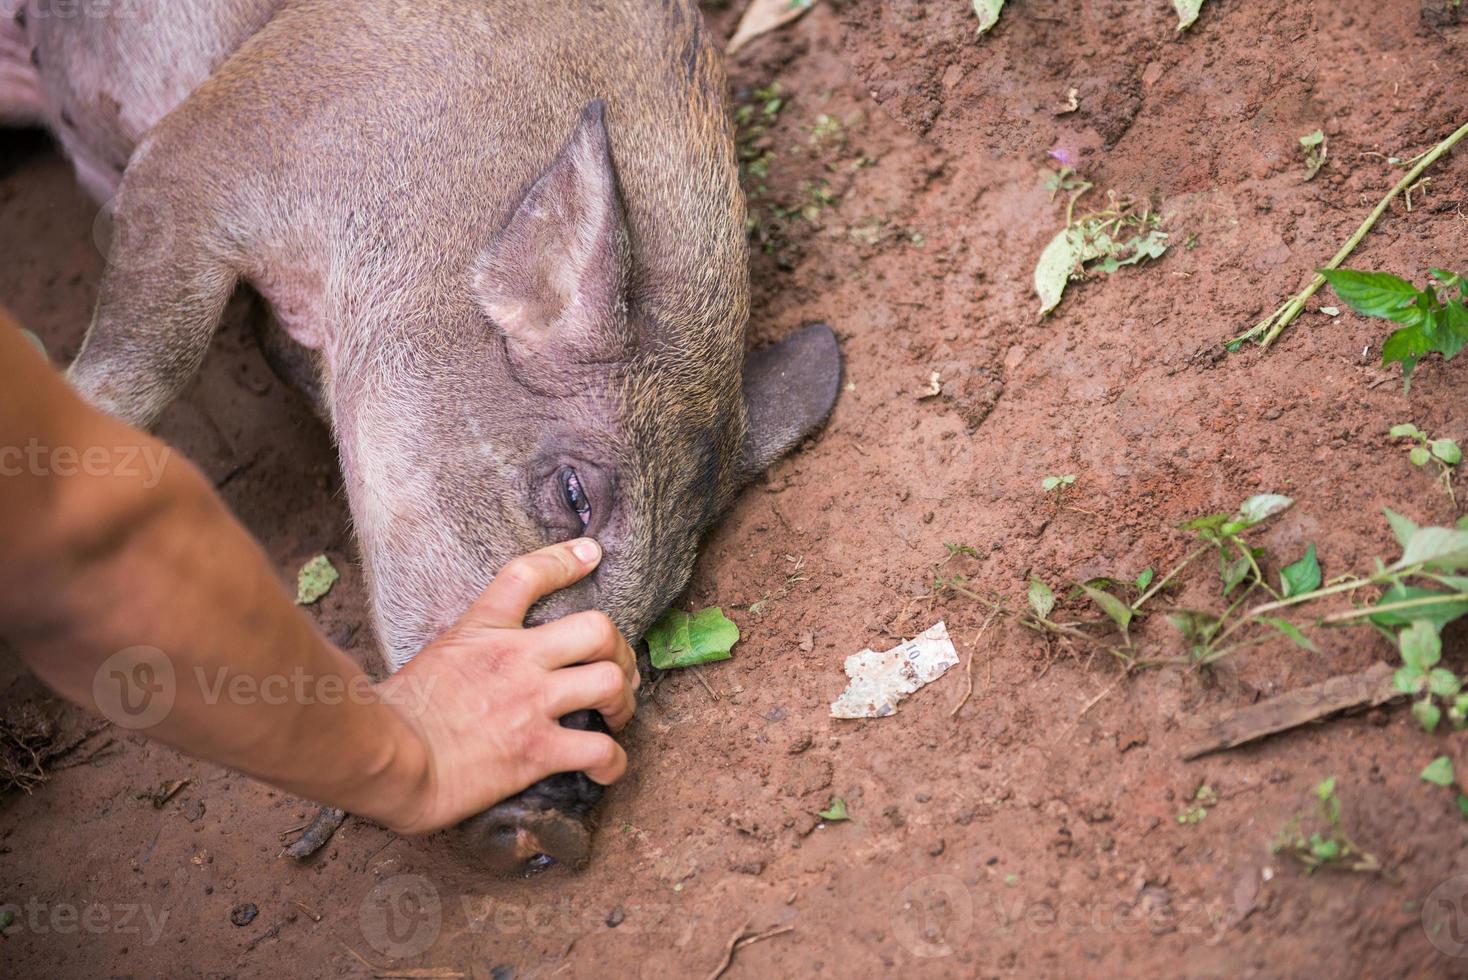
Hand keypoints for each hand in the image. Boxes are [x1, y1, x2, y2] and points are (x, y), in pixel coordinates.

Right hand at [368, 538, 638, 834]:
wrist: (386, 758)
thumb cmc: (396, 715)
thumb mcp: (433, 656)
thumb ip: (466, 651)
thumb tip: (476, 664)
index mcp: (484, 630)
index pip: (528, 574)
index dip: (566, 559)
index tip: (591, 554)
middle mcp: (516, 658)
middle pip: (598, 629)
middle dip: (620, 651)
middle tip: (616, 674)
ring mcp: (531, 702)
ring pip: (610, 683)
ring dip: (623, 703)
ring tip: (615, 718)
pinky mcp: (536, 750)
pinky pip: (600, 751)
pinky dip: (614, 763)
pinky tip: (606, 769)